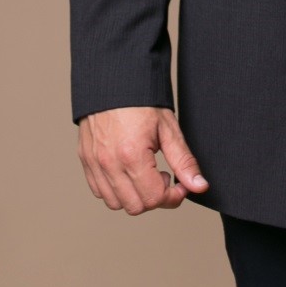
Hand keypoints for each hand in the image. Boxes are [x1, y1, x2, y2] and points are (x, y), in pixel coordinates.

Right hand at [77, 106, 209, 215]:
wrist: (114, 79)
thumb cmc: (142, 100)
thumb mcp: (169, 128)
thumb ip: (184, 161)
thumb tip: (199, 186)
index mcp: (132, 155)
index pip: (154, 199)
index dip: (172, 196)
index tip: (180, 184)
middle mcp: (109, 163)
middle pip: (135, 207)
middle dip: (154, 197)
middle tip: (163, 175)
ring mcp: (94, 163)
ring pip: (115, 203)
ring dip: (134, 195)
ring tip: (145, 172)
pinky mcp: (85, 160)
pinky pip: (99, 190)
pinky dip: (115, 189)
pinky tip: (127, 170)